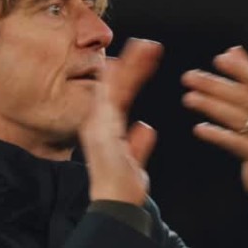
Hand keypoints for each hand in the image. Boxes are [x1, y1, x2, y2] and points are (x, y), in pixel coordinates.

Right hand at [79, 38, 162, 205]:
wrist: (115, 204)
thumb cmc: (123, 187)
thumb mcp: (135, 161)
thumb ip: (139, 143)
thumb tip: (147, 126)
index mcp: (106, 127)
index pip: (119, 95)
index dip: (130, 75)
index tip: (142, 57)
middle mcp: (99, 121)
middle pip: (115, 85)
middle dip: (131, 63)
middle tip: (148, 43)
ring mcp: (99, 123)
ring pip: (116, 86)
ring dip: (132, 65)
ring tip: (147, 46)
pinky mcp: (104, 127)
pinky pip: (115, 98)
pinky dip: (124, 80)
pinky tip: (128, 63)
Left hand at [181, 45, 247, 218]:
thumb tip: (233, 51)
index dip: (240, 69)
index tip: (218, 59)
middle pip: (243, 97)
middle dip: (214, 85)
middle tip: (189, 77)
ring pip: (237, 118)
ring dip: (210, 106)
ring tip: (189, 98)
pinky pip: (236, 143)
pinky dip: (217, 135)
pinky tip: (199, 129)